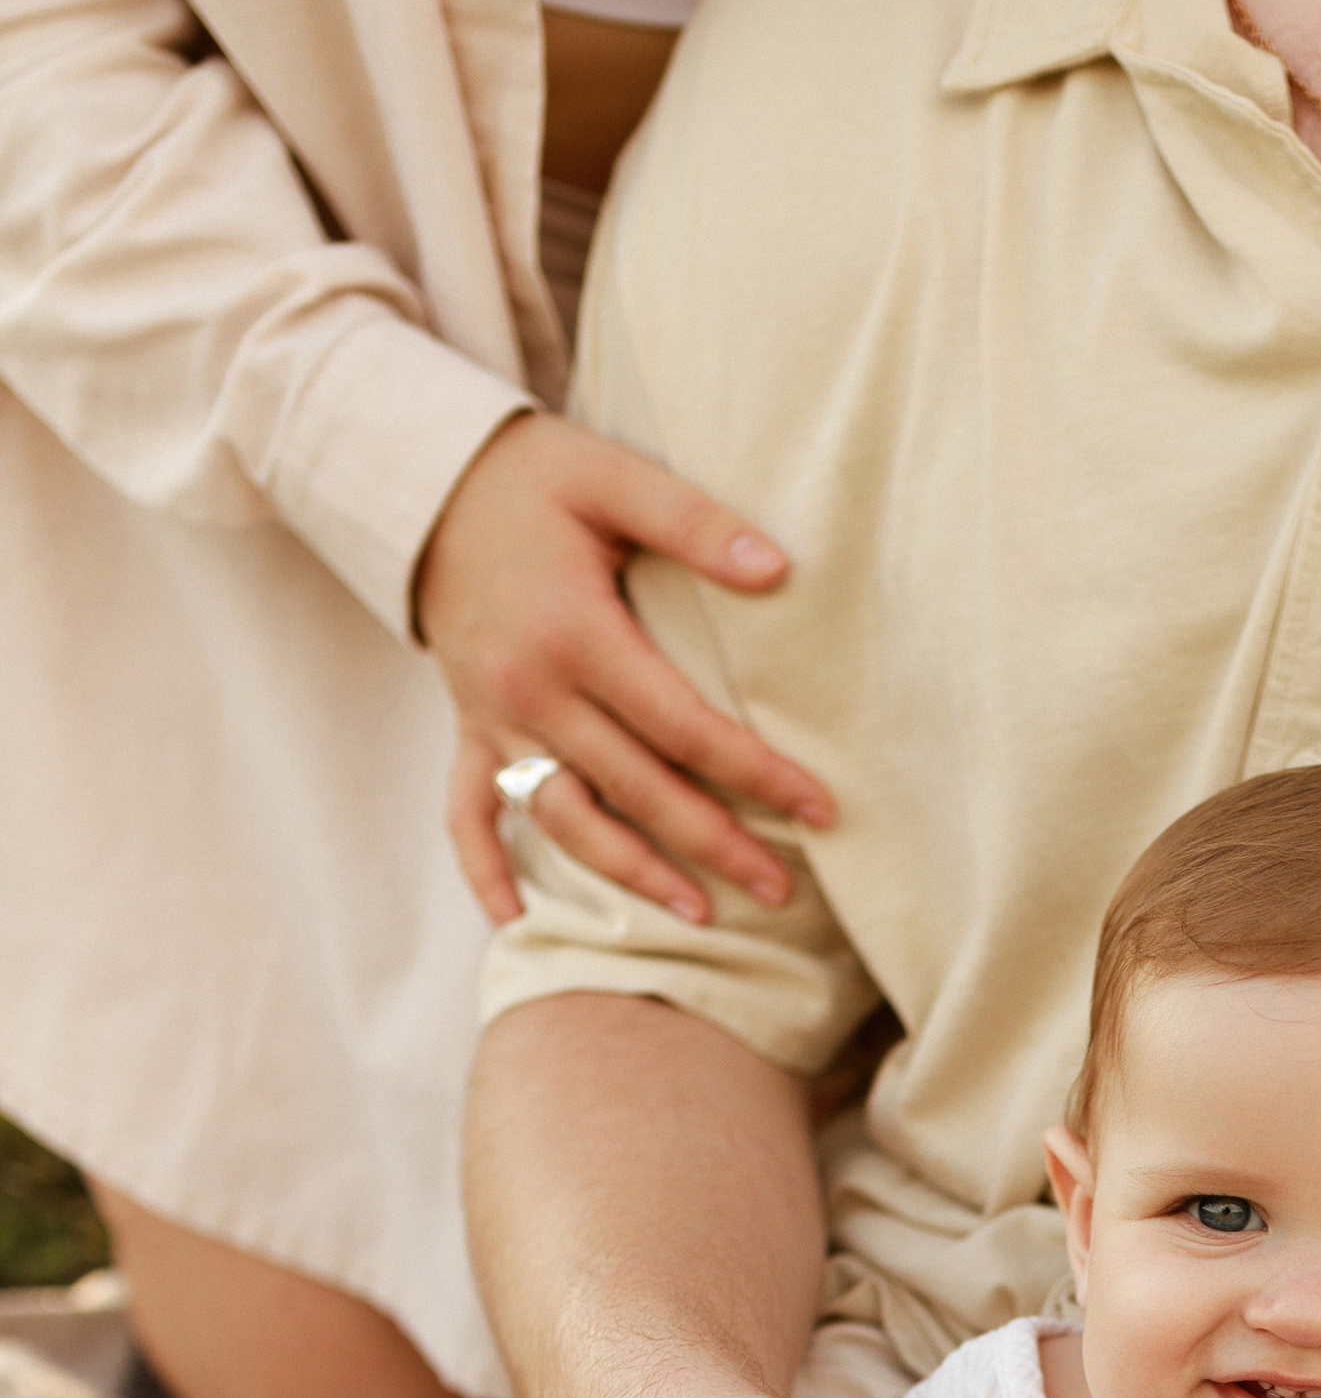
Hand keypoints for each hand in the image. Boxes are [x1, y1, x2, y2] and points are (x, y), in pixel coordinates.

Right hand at [418, 413, 837, 927]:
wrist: (424, 487)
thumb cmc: (532, 479)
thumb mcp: (612, 476)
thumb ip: (693, 522)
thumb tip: (777, 569)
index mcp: (576, 634)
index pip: (684, 727)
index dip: (755, 772)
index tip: (819, 808)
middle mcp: (531, 691)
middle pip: (637, 790)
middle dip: (714, 844)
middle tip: (781, 890)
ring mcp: (493, 719)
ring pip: (565, 819)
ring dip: (630, 873)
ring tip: (698, 916)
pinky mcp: (467, 728)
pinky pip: (466, 813)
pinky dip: (483, 869)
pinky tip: (515, 921)